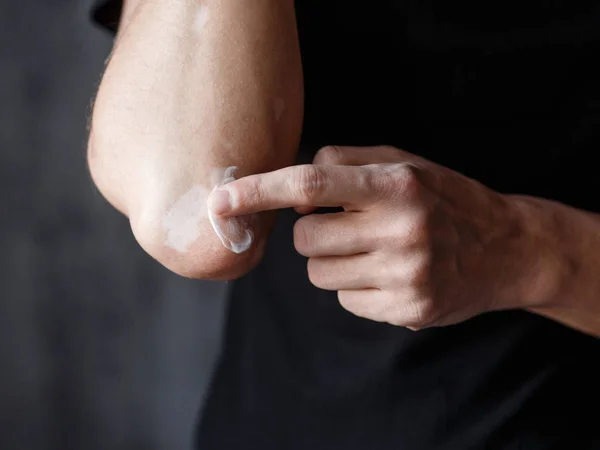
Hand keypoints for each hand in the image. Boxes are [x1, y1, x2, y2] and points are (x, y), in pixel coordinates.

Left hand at [208, 146, 557, 328]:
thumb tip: (290, 185)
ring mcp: (404, 275)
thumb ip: (345, 162)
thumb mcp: (404, 164)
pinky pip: (345, 300)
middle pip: (305, 239)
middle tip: (346, 225)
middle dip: (312, 232)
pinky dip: (354, 285)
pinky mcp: (406, 310)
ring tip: (373, 248)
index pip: (311, 184)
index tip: (220, 200)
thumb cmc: (446, 198)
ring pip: (319, 274)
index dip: (259, 191)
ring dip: (333, 260)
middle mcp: (401, 230)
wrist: (506, 249)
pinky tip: (387, 273)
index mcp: (396, 185)